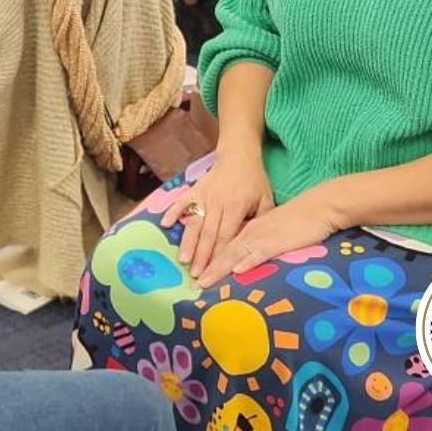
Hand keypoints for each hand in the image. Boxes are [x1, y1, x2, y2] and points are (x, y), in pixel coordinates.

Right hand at [159, 149, 273, 279]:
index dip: (219, 256)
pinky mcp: (195, 189)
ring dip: (188, 241)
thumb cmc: (254, 180)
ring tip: (182, 259)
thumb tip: (259, 246)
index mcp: (236, 206)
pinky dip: (173, 212)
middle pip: (208, 233)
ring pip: (194, 222)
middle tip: (195, 275)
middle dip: (201, 256)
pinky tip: (165, 224)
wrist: (239, 154)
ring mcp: (204, 195)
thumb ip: (262, 221)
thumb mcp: (266, 199)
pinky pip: (182, 201)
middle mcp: (217, 202)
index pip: (226, 236)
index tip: (214, 273)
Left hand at [194, 185, 345, 288]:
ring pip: (236, 252)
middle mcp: (251, 231)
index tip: (198, 274)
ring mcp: (263, 235)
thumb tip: (247, 259)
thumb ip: (260, 242)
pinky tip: (238, 270)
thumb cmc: (298, 219)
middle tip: (194, 284)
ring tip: (205, 282)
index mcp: (249, 227)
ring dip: (219, 268)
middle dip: (208, 268)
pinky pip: (260, 252)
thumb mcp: (273, 230)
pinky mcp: (277, 241)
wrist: (319, 206)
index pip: (224, 245)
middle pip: (224, 250)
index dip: (210, 260)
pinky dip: (248, 261)